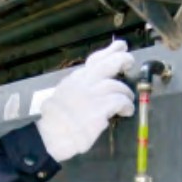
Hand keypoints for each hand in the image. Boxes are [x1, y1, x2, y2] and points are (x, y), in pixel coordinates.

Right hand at [36, 40, 135, 161]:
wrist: (51, 135)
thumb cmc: (55, 121)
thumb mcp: (62, 96)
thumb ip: (77, 89)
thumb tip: (91, 88)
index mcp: (75, 79)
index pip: (94, 60)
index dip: (110, 51)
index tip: (120, 46)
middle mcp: (85, 82)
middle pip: (109, 64)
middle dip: (122, 59)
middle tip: (130, 62)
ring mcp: (93, 94)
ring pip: (117, 85)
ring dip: (126, 93)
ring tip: (128, 101)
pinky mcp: (101, 108)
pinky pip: (121, 101)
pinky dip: (127, 106)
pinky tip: (126, 111)